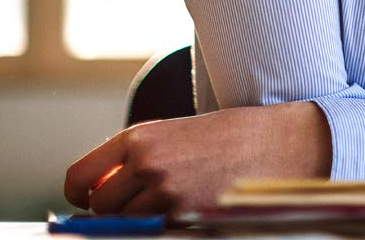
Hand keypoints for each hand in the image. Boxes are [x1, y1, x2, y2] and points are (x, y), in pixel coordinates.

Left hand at [64, 101, 331, 216]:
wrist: (284, 141)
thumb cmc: (233, 137)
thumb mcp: (178, 133)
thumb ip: (139, 157)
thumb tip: (102, 192)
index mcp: (140, 137)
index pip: (80, 177)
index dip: (82, 195)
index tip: (93, 200)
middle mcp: (147, 164)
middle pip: (102, 207)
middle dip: (116, 212)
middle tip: (144, 205)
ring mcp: (167, 193)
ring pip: (128, 224)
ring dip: (144, 221)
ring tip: (175, 204)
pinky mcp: (188, 217)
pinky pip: (158, 232)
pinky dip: (168, 227)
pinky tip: (191, 212)